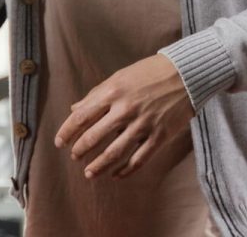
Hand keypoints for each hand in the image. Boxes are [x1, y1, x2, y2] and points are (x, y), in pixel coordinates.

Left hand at [54, 54, 195, 178]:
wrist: (187, 73)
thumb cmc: (150, 72)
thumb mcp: (120, 77)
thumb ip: (96, 94)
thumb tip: (75, 108)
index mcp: (113, 92)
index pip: (81, 117)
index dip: (67, 132)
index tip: (59, 143)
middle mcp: (125, 109)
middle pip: (94, 137)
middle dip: (80, 150)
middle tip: (75, 157)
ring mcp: (143, 124)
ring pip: (114, 153)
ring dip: (99, 166)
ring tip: (89, 174)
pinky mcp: (159, 136)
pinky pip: (139, 159)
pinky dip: (125, 170)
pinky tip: (116, 175)